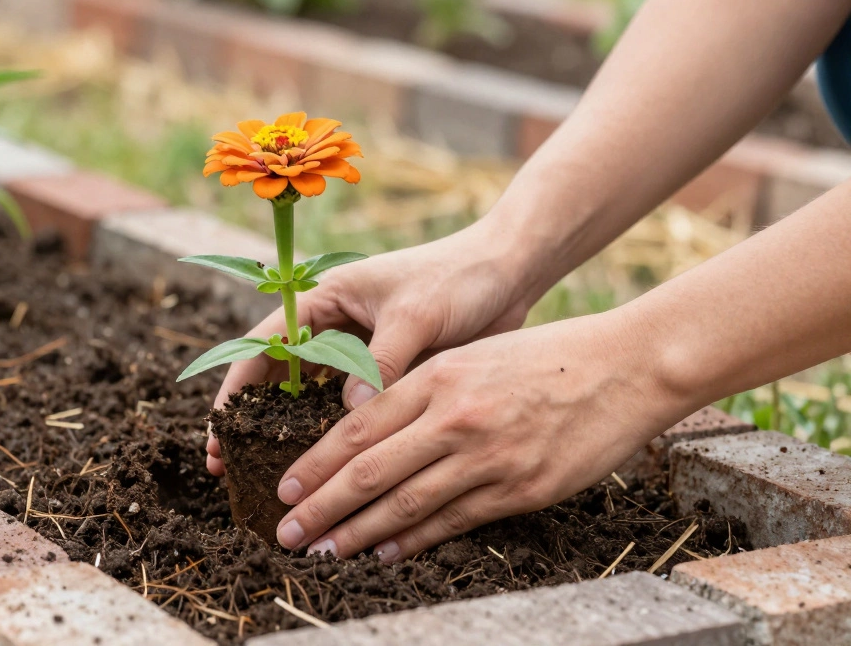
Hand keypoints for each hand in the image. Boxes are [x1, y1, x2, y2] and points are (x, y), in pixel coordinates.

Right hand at [206, 223, 535, 475]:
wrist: (511, 272)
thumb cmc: (459, 278)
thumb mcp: (417, 315)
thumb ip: (382, 362)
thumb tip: (351, 417)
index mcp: (326, 296)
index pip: (265, 343)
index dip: (237, 388)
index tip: (220, 430)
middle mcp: (333, 324)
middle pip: (276, 376)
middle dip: (250, 419)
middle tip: (228, 467)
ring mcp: (357, 350)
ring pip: (309, 397)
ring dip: (287, 432)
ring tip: (268, 475)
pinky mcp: (385, 371)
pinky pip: (348, 408)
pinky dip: (332, 435)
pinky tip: (324, 468)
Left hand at [271, 311, 686, 559]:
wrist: (625, 367)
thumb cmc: (546, 358)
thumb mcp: (472, 355)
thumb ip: (421, 389)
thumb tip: (367, 427)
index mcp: (436, 377)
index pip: (357, 427)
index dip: (315, 464)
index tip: (284, 488)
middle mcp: (454, 417)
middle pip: (370, 470)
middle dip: (321, 505)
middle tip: (285, 531)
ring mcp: (487, 457)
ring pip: (405, 503)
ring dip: (358, 533)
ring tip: (324, 551)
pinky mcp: (519, 489)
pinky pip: (452, 521)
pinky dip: (412, 541)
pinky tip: (384, 554)